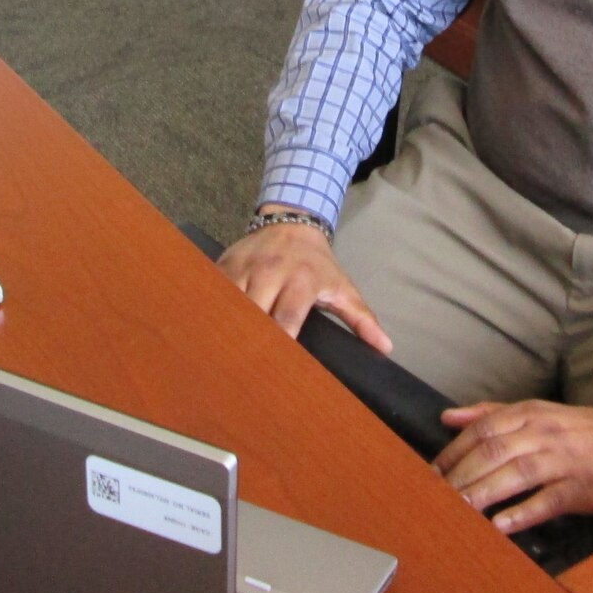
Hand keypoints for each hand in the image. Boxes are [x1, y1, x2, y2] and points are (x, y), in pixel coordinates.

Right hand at [217, 213, 391, 353]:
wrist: (293, 222)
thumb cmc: (318, 263)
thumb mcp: (343, 287)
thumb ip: (361, 318)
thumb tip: (385, 347)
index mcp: (301, 280)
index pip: (287, 318)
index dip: (281, 344)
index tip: (277, 370)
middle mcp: (270, 272)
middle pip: (254, 313)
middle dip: (249, 340)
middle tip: (245, 370)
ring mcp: (244, 267)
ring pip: (228, 303)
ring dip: (227, 328)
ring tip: (224, 356)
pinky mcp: (224, 263)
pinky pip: (213, 291)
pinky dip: (211, 311)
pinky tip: (208, 333)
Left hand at [434, 399, 592, 534]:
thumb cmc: (576, 430)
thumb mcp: (535, 412)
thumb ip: (490, 414)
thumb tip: (448, 418)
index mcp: (528, 414)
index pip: (482, 429)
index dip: (453, 452)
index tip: (429, 475)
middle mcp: (542, 433)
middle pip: (494, 450)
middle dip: (461, 474)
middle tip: (435, 498)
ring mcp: (562, 460)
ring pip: (517, 473)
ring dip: (484, 492)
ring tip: (458, 511)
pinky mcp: (580, 487)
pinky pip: (548, 500)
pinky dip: (522, 512)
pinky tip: (501, 526)